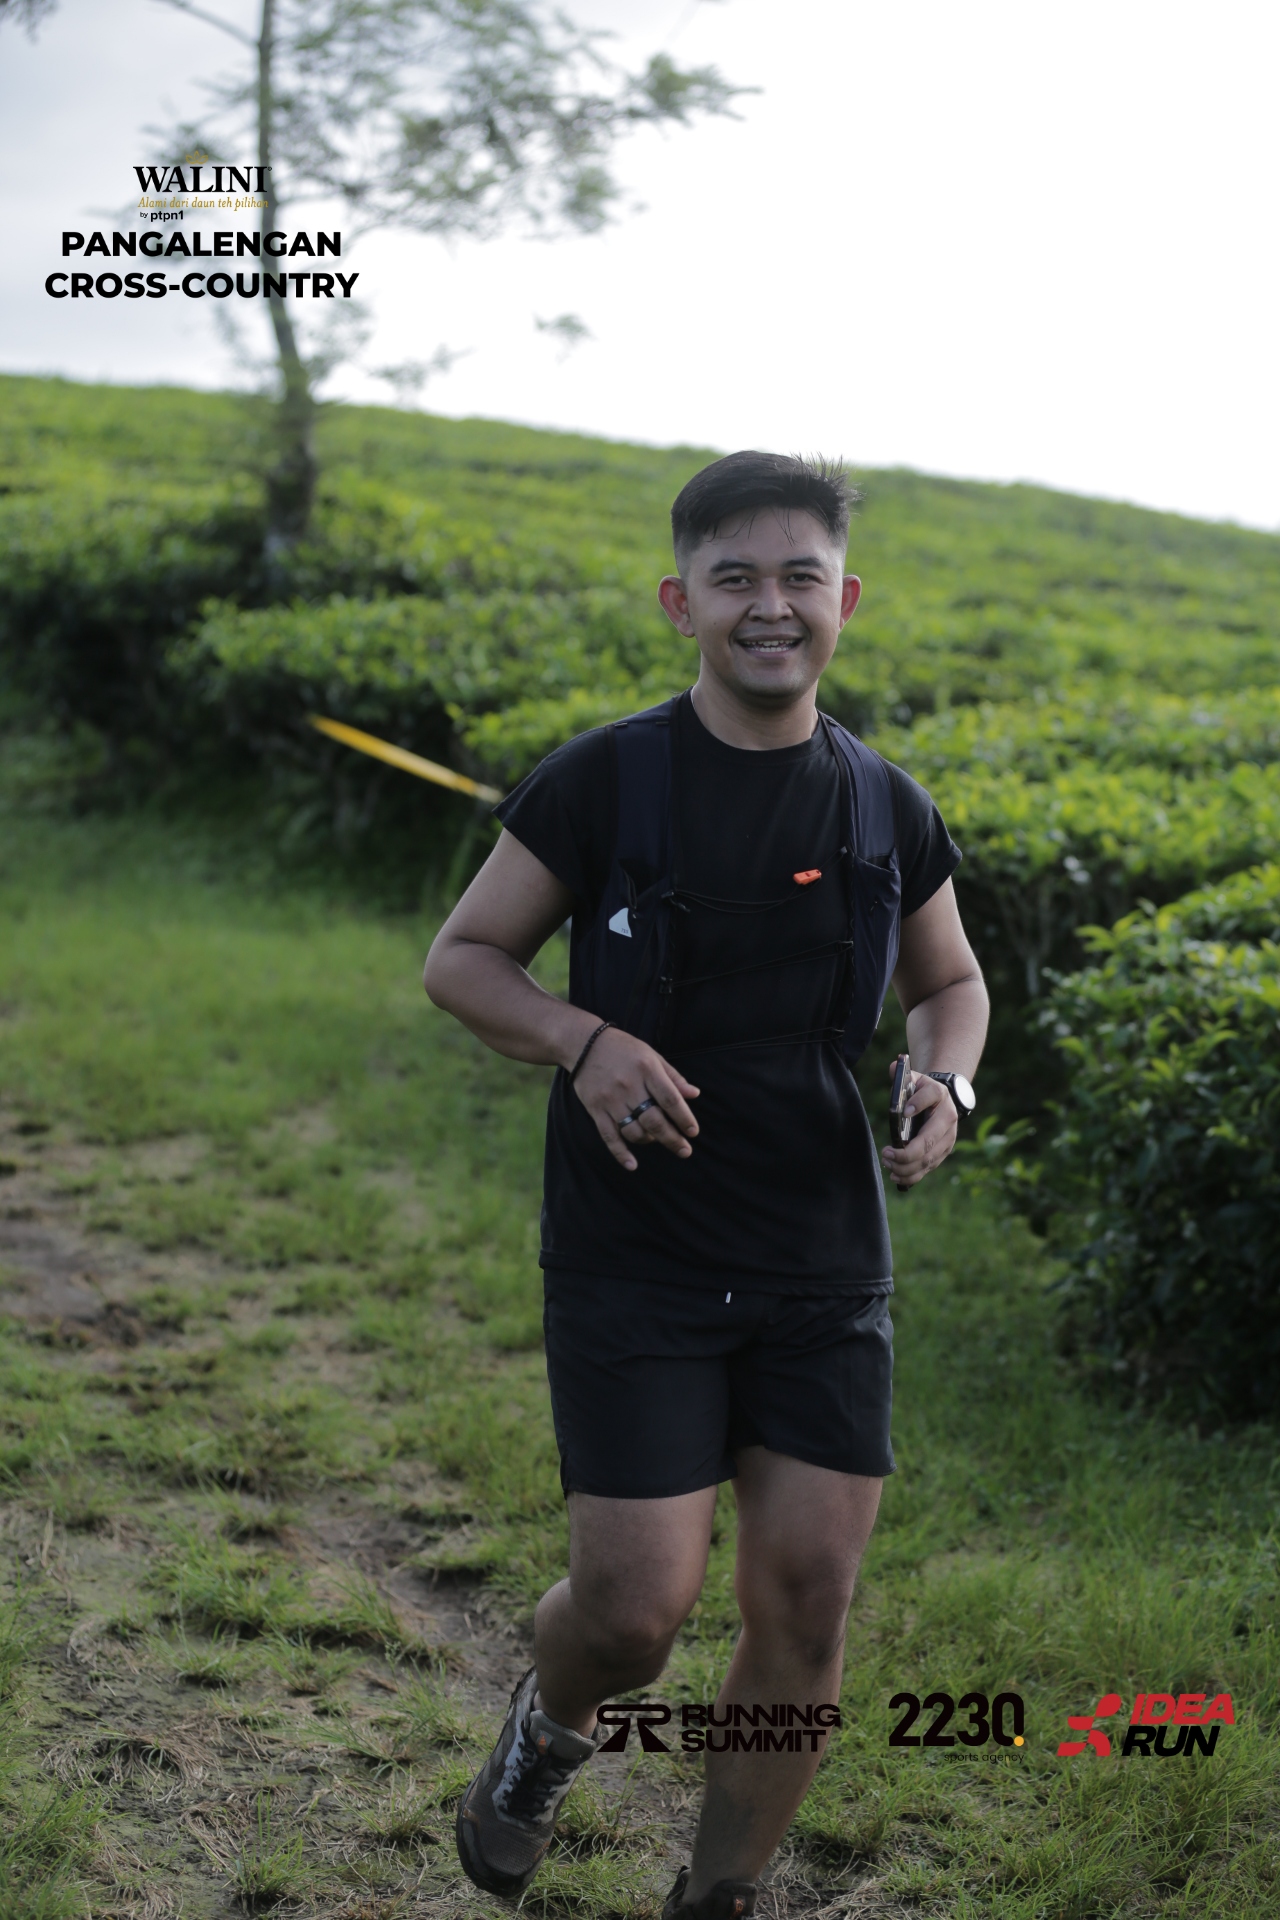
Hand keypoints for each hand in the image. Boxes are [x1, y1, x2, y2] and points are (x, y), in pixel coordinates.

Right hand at [572, 1027, 699, 1171]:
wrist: (584, 1044)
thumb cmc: (624, 1049)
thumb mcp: (652, 1055)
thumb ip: (673, 1077)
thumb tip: (694, 1095)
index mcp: (647, 1069)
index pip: (670, 1099)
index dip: (684, 1118)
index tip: (693, 1132)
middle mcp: (629, 1085)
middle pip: (654, 1120)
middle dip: (672, 1139)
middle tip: (685, 1150)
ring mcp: (611, 1099)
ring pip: (634, 1130)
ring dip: (650, 1141)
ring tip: (657, 1140)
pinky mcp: (595, 1109)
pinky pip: (609, 1136)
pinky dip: (621, 1153)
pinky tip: (632, 1165)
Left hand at [881, 1063, 957, 1190]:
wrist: (943, 1101)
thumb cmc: (923, 1090)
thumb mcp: (915, 1078)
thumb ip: (903, 1075)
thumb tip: (893, 1069)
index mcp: (940, 1096)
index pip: (931, 1097)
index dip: (917, 1104)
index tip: (904, 1111)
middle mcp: (948, 1119)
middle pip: (928, 1141)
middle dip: (906, 1153)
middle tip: (886, 1153)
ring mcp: (947, 1139)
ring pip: (928, 1159)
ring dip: (906, 1167)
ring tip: (888, 1164)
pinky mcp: (942, 1153)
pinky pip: (928, 1168)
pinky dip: (912, 1176)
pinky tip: (896, 1176)